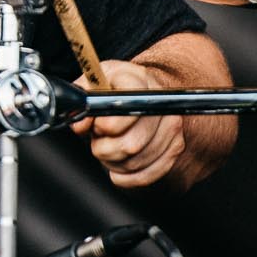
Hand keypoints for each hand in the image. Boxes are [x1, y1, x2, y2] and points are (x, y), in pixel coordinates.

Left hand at [70, 58, 185, 188]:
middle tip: (99, 139)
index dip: (107, 124)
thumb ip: (81, 98)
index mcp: (137, 79)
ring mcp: (171, 126)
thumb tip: (82, 122)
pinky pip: (147, 175)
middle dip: (105, 147)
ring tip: (108, 148)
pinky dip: (126, 177)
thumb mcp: (92, 83)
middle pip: (131, 142)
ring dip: (113, 162)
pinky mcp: (175, 148)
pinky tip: (118, 166)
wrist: (141, 94)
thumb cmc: (113, 89)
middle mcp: (160, 103)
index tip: (98, 126)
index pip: (128, 106)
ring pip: (136, 161)